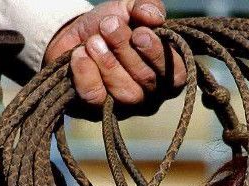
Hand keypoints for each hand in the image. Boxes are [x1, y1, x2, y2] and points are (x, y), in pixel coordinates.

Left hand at [44, 0, 186, 106]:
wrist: (73, 36)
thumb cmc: (109, 27)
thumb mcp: (129, 9)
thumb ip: (147, 7)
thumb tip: (155, 17)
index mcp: (167, 73)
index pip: (176, 74)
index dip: (158, 54)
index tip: (139, 32)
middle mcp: (151, 95)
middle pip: (146, 80)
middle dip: (125, 49)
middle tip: (109, 26)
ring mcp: (126, 108)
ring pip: (125, 92)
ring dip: (107, 61)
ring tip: (93, 40)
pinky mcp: (100, 112)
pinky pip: (97, 96)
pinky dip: (86, 72)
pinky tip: (80, 54)